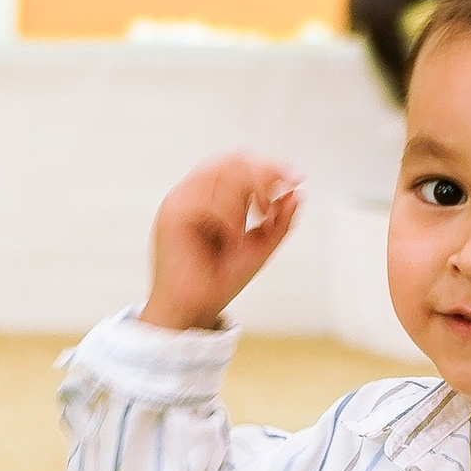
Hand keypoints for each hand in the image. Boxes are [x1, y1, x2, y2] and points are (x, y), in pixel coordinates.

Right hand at [143, 156, 302, 330]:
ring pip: (221, 175)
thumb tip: (297, 193)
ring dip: (245, 199)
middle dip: (262, 176)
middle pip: (232, 160)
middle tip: (274, 204)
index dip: (269, 166)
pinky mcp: (172, 214)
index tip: (296, 179)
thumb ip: (278, 221)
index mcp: (212, 196)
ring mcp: (181, 200)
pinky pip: (208, 199)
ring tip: (251, 227)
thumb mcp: (260, 247)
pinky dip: (229, 217)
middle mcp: (195, 192)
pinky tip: (234, 238)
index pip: (239, 162)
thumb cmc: (221, 281)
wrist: (195, 309)